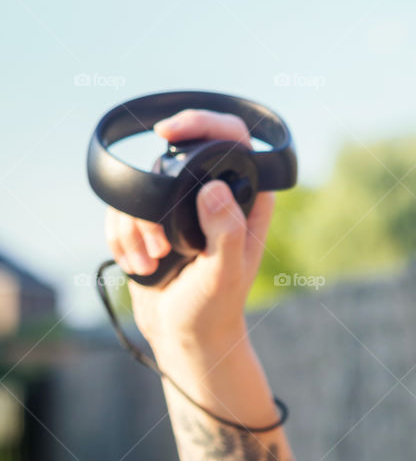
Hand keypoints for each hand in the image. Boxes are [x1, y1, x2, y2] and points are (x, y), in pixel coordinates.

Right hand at [104, 109, 274, 360]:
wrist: (185, 336)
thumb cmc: (213, 308)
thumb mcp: (224, 273)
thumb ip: (226, 232)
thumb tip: (214, 189)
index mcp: (249, 199)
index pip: (235, 139)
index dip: (205, 124)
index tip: (170, 132)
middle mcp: (218, 197)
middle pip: (177, 155)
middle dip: (154, 195)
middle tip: (158, 236)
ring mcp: (182, 208)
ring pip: (144, 185)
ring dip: (136, 225)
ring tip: (155, 261)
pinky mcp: (152, 222)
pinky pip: (123, 208)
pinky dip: (121, 235)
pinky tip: (138, 263)